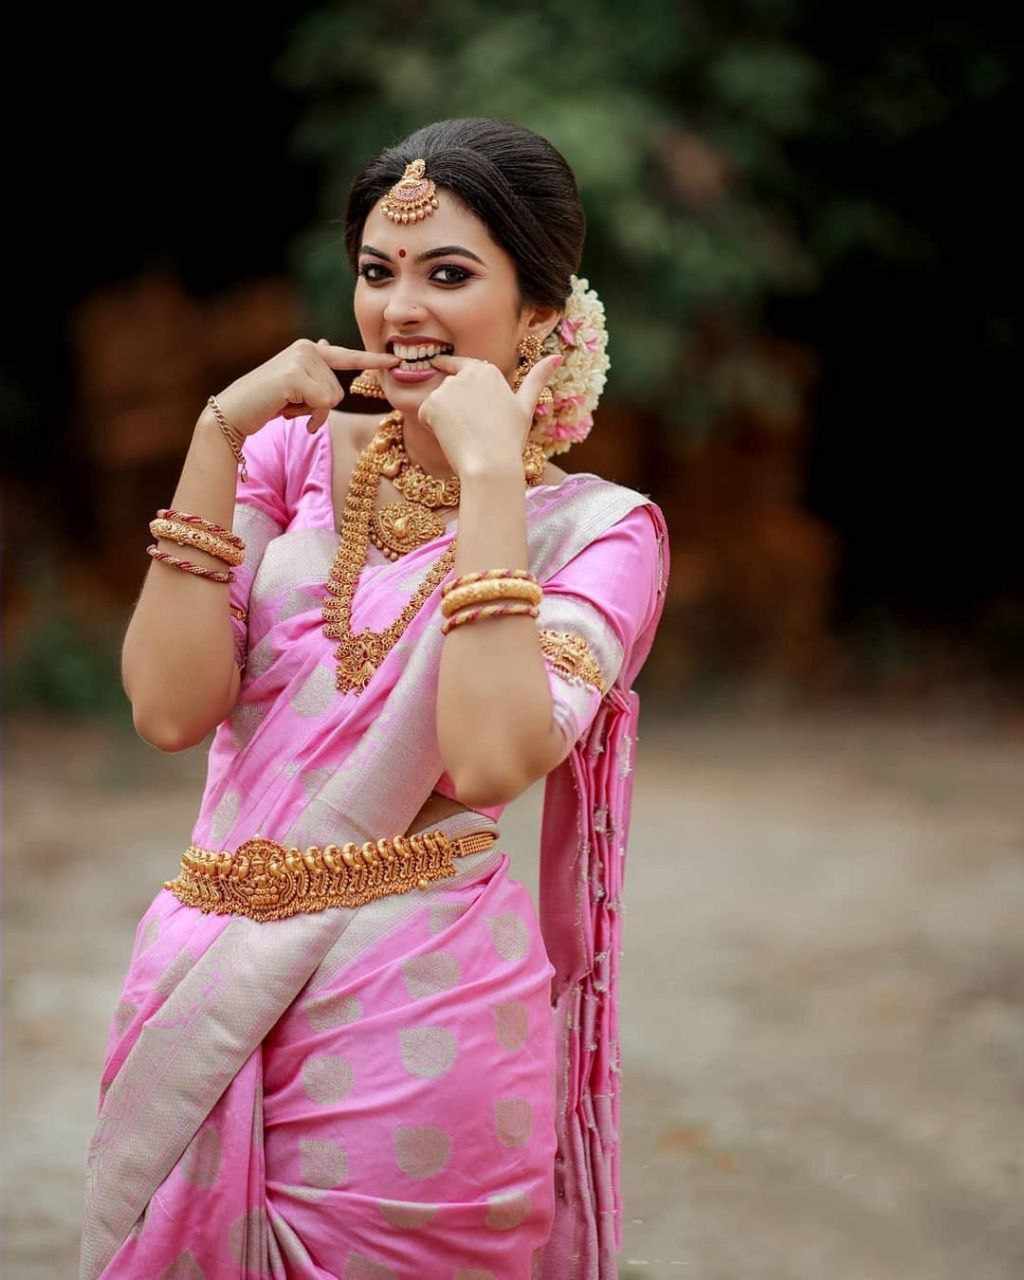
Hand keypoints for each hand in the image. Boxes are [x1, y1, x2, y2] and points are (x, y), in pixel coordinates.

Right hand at [211, 338, 400, 437]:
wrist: (235, 411)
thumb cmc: (267, 402)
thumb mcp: (296, 385)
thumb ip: (315, 370)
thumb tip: (326, 344)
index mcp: (311, 350)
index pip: (348, 357)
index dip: (373, 361)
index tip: (396, 361)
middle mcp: (308, 348)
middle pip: (339, 391)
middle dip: (319, 408)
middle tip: (292, 405)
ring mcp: (301, 359)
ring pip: (331, 400)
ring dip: (311, 413)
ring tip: (286, 405)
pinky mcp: (295, 375)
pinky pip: (322, 404)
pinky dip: (306, 415)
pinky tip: (285, 410)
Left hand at [416, 352, 562, 476]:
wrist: (491, 464)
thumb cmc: (510, 439)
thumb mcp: (525, 407)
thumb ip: (537, 379)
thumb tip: (558, 356)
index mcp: (487, 370)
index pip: (461, 366)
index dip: (454, 375)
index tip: (448, 379)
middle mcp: (467, 373)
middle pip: (449, 390)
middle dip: (455, 409)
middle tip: (474, 429)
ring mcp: (448, 387)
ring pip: (437, 403)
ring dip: (444, 418)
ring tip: (466, 433)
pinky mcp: (432, 403)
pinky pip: (425, 415)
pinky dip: (433, 428)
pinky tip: (452, 437)